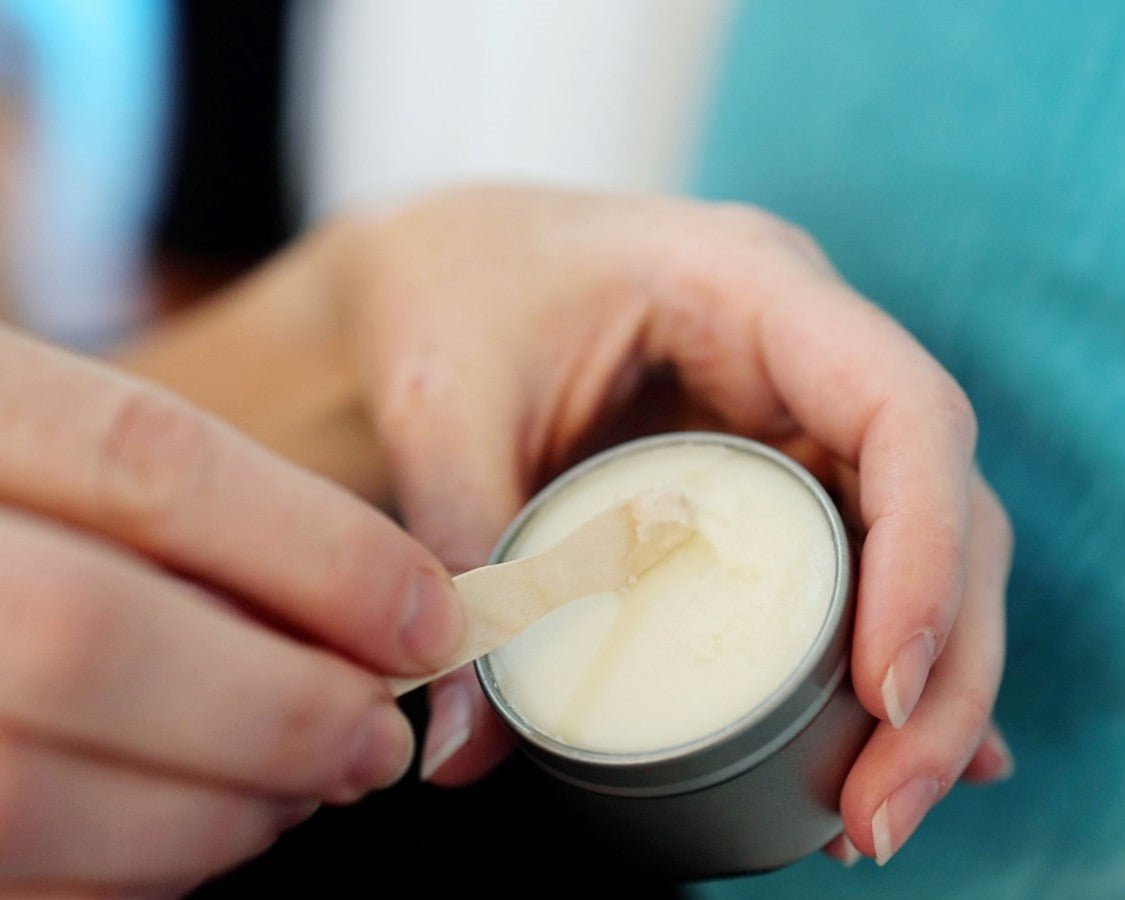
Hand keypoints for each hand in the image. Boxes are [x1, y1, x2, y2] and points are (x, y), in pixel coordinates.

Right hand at [0, 326, 463, 893]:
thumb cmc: (27, 491)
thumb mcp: (79, 438)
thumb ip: (190, 502)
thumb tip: (389, 612)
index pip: (149, 463)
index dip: (323, 555)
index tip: (430, 622)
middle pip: (90, 634)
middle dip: (279, 709)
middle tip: (376, 741)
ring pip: (31, 785)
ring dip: (216, 812)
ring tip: (295, 793)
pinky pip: (9, 879)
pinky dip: (134, 873)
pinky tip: (193, 835)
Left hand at [345, 185, 1011, 864]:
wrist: (443, 267)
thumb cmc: (452, 298)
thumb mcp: (446, 412)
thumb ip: (468, 557)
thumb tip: (471, 748)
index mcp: (748, 286)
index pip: (901, 408)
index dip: (926, 552)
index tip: (887, 689)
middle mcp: (803, 351)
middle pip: (944, 504)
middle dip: (942, 669)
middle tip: (878, 813)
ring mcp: (796, 413)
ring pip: (925, 548)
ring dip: (926, 688)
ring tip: (872, 816)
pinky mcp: (771, 473)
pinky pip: (861, 563)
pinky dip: (882, 663)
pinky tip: (887, 754)